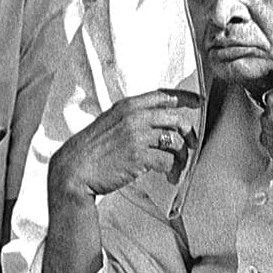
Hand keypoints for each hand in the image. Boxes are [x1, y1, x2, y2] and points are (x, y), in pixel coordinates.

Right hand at [48, 89, 199, 202]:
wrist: (74, 170)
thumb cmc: (91, 150)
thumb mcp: (109, 123)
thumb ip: (132, 118)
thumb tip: (158, 123)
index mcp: (127, 106)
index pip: (163, 95)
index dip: (185, 98)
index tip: (198, 101)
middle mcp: (134, 117)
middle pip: (176, 119)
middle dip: (189, 134)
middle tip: (191, 146)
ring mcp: (137, 136)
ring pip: (176, 142)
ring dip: (182, 158)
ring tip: (176, 169)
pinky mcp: (139, 156)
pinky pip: (168, 161)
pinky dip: (173, 171)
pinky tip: (169, 177)